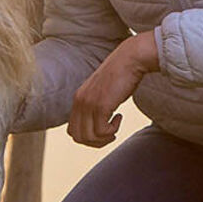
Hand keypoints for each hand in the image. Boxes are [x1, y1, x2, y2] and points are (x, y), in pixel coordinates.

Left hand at [69, 33, 159, 147]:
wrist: (130, 59)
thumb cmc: (122, 75)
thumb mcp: (103, 92)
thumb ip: (96, 105)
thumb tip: (100, 124)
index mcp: (78, 99)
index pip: (72, 130)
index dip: (87, 137)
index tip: (103, 131)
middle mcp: (80, 102)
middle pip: (78, 137)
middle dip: (95, 142)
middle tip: (110, 134)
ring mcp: (89, 103)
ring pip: (88, 137)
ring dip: (104, 138)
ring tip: (115, 127)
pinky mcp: (100, 105)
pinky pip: (101, 131)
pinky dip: (112, 130)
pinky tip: (119, 117)